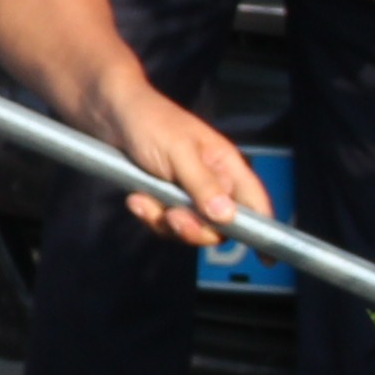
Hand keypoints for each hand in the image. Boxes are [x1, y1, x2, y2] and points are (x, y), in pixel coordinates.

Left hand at [97, 76, 267, 246]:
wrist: (108, 114)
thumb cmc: (149, 121)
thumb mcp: (178, 153)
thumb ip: (203, 185)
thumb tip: (227, 217)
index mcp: (225, 164)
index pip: (254, 202)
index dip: (264, 230)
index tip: (266, 260)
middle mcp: (211, 181)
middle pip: (219, 226)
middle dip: (195, 229)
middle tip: (174, 217)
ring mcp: (186, 192)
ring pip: (189, 229)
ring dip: (166, 223)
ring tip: (145, 201)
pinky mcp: (162, 198)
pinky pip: (164, 224)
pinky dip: (149, 217)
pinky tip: (136, 199)